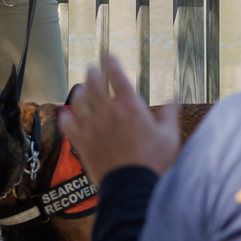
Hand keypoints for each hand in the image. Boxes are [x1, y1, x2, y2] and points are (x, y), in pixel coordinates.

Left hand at [60, 55, 180, 184]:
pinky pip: (68, 125)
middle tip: (91, 70)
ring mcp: (92, 126)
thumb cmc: (153, 162)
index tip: (107, 56)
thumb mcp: (169, 137)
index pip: (117, 76)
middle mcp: (108, 111)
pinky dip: (66, 118)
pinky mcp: (82, 142)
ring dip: (79, 93)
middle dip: (92, 74)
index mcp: (130, 106)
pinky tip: (66, 115)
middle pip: (94, 84)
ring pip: (79, 102)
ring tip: (79, 89)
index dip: (110, 62)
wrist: (131, 184)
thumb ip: (169, 116)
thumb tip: (173, 101)